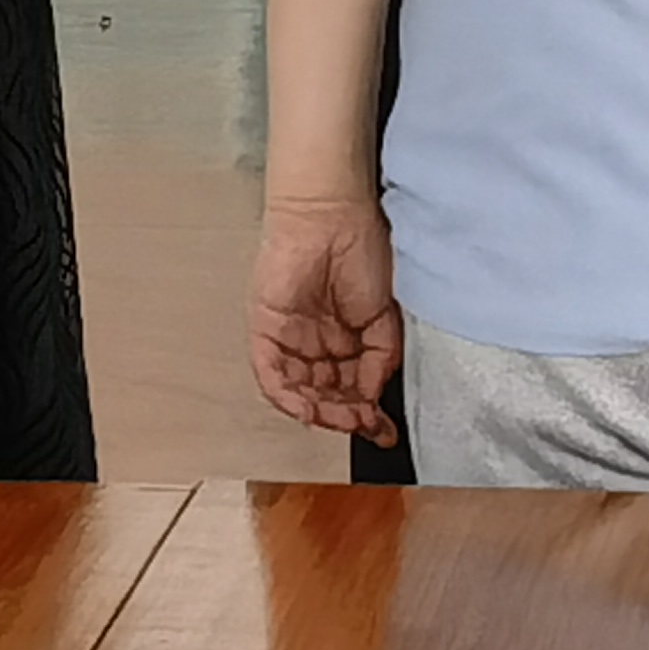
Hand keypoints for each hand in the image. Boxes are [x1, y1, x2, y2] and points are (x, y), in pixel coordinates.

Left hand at [252, 188, 403, 445]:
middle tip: (365, 424)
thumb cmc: (363, 253)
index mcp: (342, 340)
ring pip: (299, 392)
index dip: (366, 414)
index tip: (383, 430)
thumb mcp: (384, 319)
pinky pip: (270, 376)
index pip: (349, 389)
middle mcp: (313, 344)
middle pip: (325, 395)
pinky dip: (288, 398)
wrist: (333, 218)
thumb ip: (380, 360)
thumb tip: (374, 398)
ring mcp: (287, 338)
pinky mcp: (264, 330)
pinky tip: (310, 409)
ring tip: (345, 417)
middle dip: (346, 415)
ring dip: (322, 411)